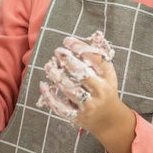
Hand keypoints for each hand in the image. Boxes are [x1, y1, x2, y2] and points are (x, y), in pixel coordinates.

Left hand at [36, 33, 135, 152]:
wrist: (109, 120)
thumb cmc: (104, 89)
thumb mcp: (106, 72)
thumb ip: (98, 54)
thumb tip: (96, 33)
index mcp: (108, 78)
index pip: (96, 60)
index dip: (81, 48)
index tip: (67, 40)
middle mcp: (100, 92)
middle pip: (83, 75)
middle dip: (68, 61)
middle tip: (57, 51)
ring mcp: (89, 106)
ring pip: (71, 91)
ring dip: (57, 77)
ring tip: (48, 65)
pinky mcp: (78, 117)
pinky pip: (61, 108)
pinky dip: (50, 97)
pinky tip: (43, 85)